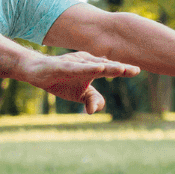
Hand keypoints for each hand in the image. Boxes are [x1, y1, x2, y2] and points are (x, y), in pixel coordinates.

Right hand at [22, 51, 140, 114]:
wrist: (36, 72)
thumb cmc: (61, 81)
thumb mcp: (79, 94)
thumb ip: (92, 99)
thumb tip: (96, 111)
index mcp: (93, 68)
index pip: (111, 69)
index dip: (124, 70)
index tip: (137, 71)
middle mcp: (86, 62)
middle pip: (106, 65)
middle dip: (120, 68)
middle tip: (135, 70)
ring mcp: (75, 63)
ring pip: (94, 66)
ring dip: (107, 67)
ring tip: (121, 69)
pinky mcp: (63, 66)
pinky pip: (78, 68)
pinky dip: (88, 68)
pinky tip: (99, 68)